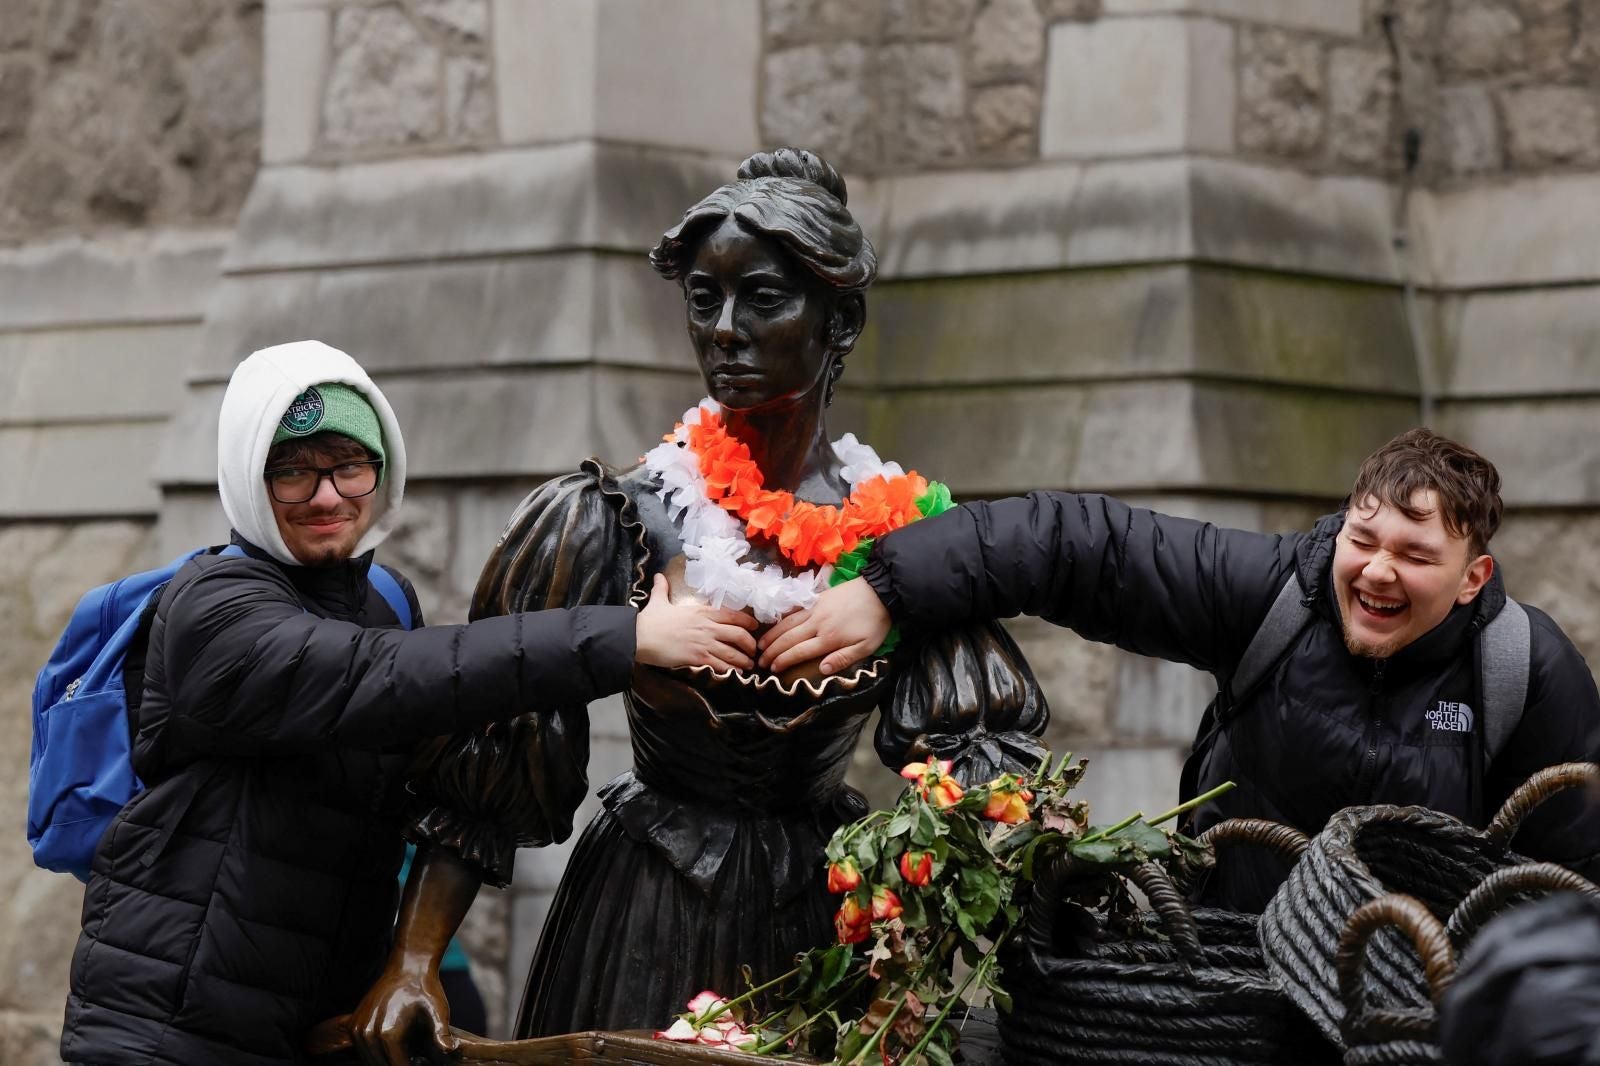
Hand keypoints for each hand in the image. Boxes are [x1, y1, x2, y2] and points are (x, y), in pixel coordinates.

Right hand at [348, 958, 457, 1065]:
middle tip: (416, 1059)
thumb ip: (441, 1034)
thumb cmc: (426, 988)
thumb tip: (449, 1050)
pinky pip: (363, 1050)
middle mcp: (368, 1034)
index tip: (422, 1064)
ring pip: (370, 1061)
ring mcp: (358, 1030)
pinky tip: (395, 1050)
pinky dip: (376, 1054)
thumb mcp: (438, 1010)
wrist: (408, 965)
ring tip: (407, 1056)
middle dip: (399, 1065)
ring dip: (386, 1061)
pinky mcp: (354, 1026)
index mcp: (388, 1034)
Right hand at [635, 573, 759, 670]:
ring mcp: (704, 642)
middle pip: (738, 634)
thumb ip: (662, 589)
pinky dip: (731, 670)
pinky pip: (721, 665)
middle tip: (754, 650)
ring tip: (750, 665)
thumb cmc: (649, 620)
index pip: (732, 614)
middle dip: (750, 643)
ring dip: (744, 659)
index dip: (747, 622)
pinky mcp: (698, 657)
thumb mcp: (658, 601)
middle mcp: (707, 626)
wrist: (640, 636)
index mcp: (701, 612)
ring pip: (733, 652)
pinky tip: (737, 673)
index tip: (753, 627)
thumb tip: (658, 576)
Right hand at [758, 577, 890, 674]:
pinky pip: (794, 610)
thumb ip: (843, 659)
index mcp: (829, 638)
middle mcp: (817, 623)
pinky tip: (774, 624)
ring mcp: (815, 609)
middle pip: (789, 638)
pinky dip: (782, 619)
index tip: (772, 670)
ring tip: (760, 644)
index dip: (784, 661)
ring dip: (772, 635)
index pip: (800, 652)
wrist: (880, 590)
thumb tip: (822, 670)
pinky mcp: (817, 598)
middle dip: (772, 651)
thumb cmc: (875, 622)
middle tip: (760, 661)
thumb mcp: (866, 646)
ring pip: (787, 623)